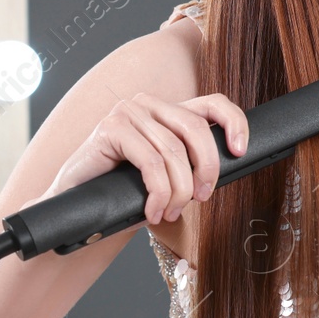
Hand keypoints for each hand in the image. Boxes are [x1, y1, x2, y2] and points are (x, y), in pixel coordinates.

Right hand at [46, 92, 248, 225]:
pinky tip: (152, 211)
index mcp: (167, 111)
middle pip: (196, 128)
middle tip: (201, 198)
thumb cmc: (124, 193)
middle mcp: (148, 105)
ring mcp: (127, 113)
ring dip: (178, 191)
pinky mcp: (110, 128)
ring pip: (173, 152)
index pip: (212, 104)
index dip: (234, 123)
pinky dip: (158, 193)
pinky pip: (150, 163)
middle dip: (206, 168)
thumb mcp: (168, 176)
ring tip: (169, 213)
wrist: (78, 209)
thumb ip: (191, 164)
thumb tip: (225, 168)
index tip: (241, 151)